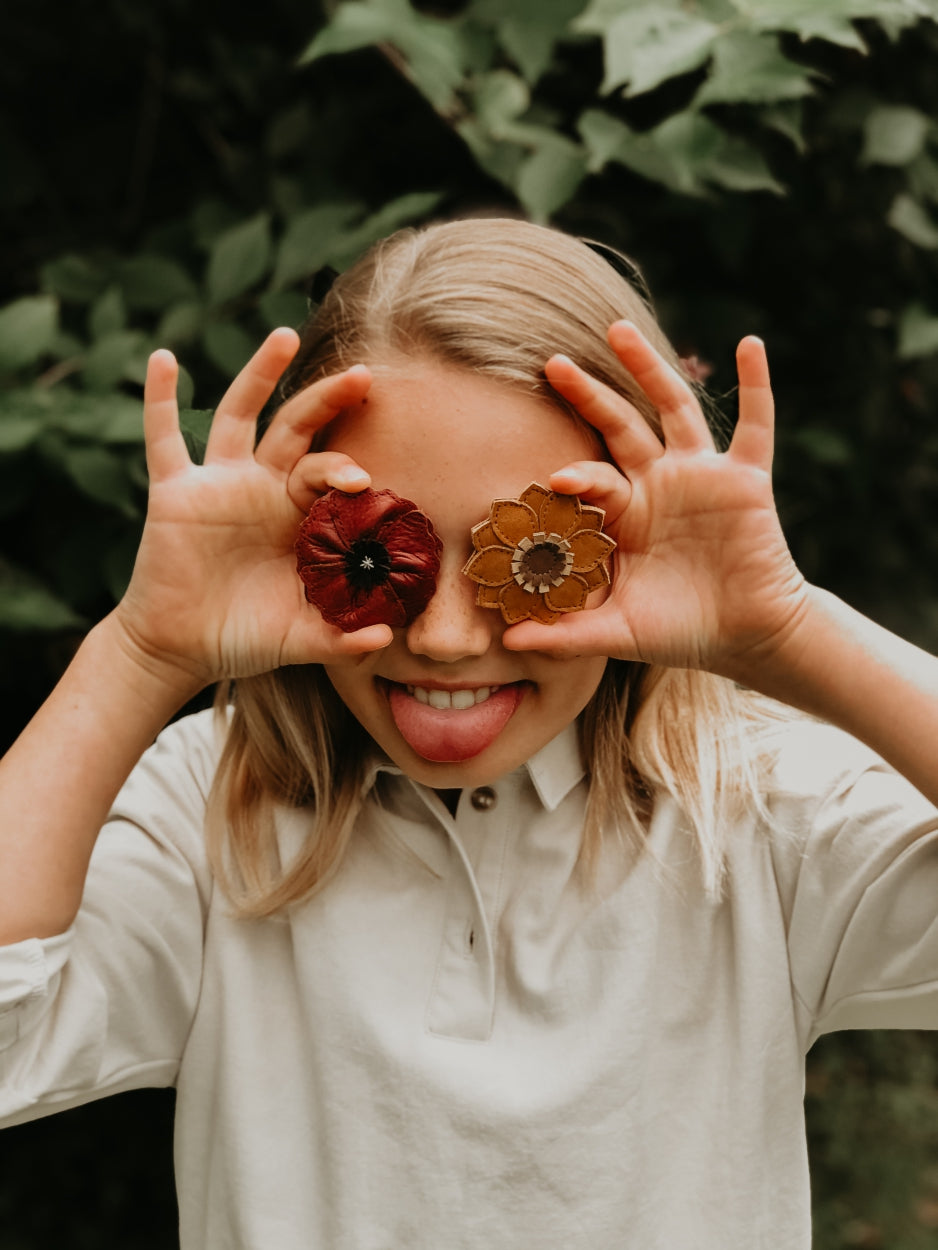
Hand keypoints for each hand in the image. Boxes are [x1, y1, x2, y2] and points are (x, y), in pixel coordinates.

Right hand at [114, 328, 391, 686]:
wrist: (182, 650)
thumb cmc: (245, 637)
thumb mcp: (300, 637)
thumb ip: (342, 637)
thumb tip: (386, 639)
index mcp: (297, 515)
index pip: (328, 475)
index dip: (345, 471)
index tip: (364, 479)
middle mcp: (261, 488)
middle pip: (297, 429)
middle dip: (327, 400)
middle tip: (363, 375)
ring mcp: (217, 484)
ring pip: (237, 415)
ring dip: (260, 374)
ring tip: (283, 335)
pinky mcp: (174, 492)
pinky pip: (163, 438)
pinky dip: (161, 399)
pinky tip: (163, 359)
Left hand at [503, 322, 807, 680]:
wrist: (745, 637)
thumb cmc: (680, 631)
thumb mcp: (617, 632)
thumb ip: (565, 634)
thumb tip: (507, 644)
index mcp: (625, 515)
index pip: (589, 483)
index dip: (573, 479)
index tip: (552, 477)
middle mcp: (657, 485)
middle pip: (617, 427)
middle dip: (587, 395)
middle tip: (551, 363)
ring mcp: (700, 476)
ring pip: (673, 409)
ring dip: (648, 368)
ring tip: (618, 329)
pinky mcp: (744, 479)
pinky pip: (756, 425)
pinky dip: (756, 386)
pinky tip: (750, 344)